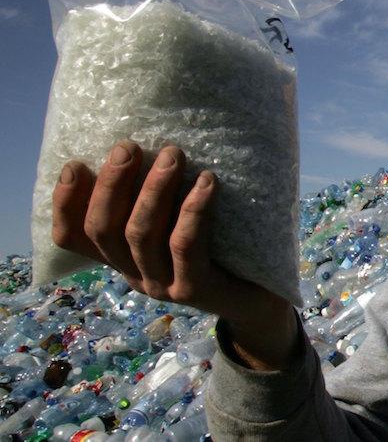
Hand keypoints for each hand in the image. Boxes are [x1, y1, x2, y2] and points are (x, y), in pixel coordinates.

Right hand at [52, 140, 296, 368]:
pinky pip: (185, 245)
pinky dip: (193, 210)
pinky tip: (206, 181)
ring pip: (141, 234)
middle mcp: (134, 274)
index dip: (65, 202)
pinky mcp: (195, 289)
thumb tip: (151, 148)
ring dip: (154, 189)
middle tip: (128, 147)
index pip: (74, 236)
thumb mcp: (179, 224)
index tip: (75, 164)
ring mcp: (162, 285)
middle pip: (104, 229)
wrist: (260, 302)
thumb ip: (159, 201)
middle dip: (112, 184)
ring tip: (173, 154)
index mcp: (122, 257)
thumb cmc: (220, 251)